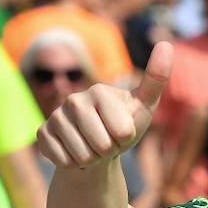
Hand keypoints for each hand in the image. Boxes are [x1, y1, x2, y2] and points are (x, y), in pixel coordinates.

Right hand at [37, 41, 172, 168]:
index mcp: (99, 91)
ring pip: (82, 156)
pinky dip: (74, 164)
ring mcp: (55, 117)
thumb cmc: (123, 125)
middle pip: (102, 145)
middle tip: (106, 141)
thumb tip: (165, 43)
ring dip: (92, 158)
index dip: (126, 138)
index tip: (122, 130)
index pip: (123, 132)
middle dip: (109, 150)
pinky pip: (63, 161)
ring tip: (92, 146)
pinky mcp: (42, 134)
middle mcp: (73, 100)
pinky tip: (75, 151)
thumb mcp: (144, 105)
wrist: (97, 147)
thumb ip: (156, 78)